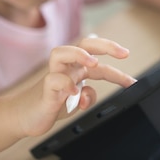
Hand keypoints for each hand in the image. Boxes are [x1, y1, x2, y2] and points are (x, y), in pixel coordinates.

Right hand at [14, 36, 135, 136]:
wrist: (26, 115)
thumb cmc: (53, 102)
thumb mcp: (77, 101)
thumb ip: (87, 96)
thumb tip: (87, 96)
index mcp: (77, 68)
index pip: (100, 63)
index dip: (117, 71)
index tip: (132, 81)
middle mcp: (66, 67)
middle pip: (84, 44)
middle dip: (106, 45)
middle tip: (123, 53)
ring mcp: (53, 75)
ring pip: (61, 53)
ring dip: (79, 54)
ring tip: (93, 63)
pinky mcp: (44, 89)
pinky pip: (53, 80)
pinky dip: (65, 85)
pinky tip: (74, 93)